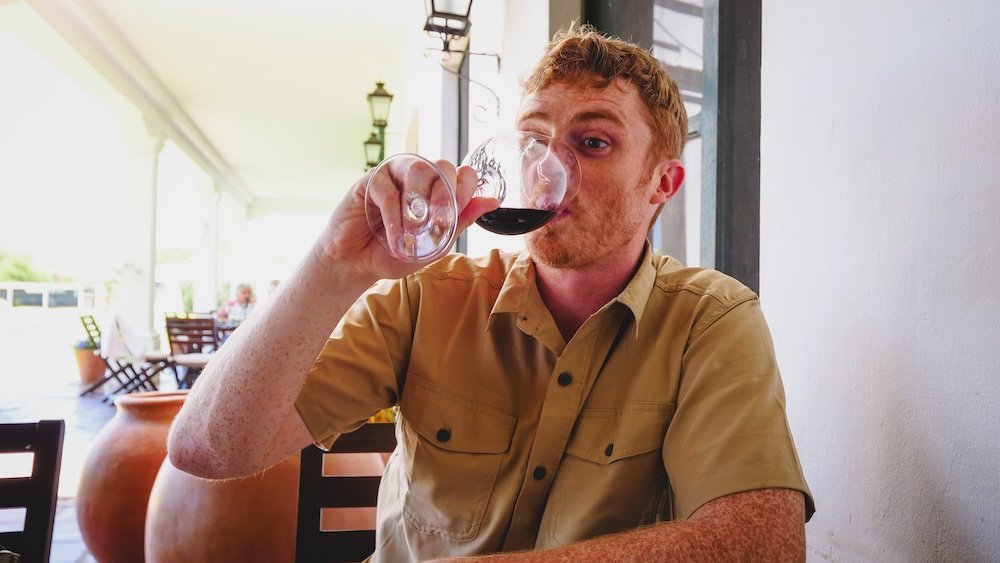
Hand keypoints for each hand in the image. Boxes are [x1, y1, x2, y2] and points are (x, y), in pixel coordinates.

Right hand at [315, 157, 497, 280]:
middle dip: (445, 194)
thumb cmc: (394, 253)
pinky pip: (388, 189)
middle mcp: (418, 177)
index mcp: (438, 189)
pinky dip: (393, 216)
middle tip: (437, 222)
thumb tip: (492, 202)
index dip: (466, 189)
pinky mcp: (370, 180)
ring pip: (416, 169)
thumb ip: (461, 221)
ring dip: (418, 204)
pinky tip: (393, 237)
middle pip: (442, 165)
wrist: (356, 264)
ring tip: (413, 233)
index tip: (457, 214)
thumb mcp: (435, 244)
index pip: (462, 173)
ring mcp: (395, 175)